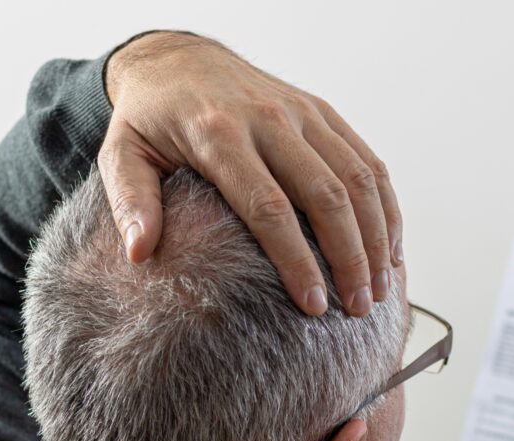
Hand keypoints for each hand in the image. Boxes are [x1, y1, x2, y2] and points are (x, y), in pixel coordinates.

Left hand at [99, 32, 401, 316]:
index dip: (297, 260)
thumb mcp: (122, 154)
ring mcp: (302, 113)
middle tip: (357, 310)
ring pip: (357, 179)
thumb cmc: (150, 119)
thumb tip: (140, 255)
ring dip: (376, 238)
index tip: (313, 306)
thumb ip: (131, 202)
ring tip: (380, 291)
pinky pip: (367, 161)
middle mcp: (268, 119)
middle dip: (349, 257)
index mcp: (219, 134)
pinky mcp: (323, 112)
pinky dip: (387, 207)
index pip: (268, 207)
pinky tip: (391, 251)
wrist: (178, 57)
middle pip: (325, 195)